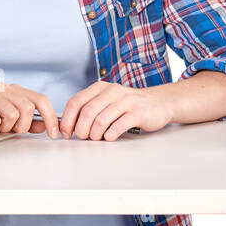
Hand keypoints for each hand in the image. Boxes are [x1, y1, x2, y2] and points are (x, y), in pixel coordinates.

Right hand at [0, 83, 60, 137]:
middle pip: (28, 108)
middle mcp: (5, 88)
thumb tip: (45, 126)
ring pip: (13, 115)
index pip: (40, 99)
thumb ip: (28, 123)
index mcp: (15, 91)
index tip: (54, 134)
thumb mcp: (9, 123)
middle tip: (9, 130)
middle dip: (21, 126)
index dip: (50, 117)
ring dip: (5, 128)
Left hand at [59, 81, 173, 140]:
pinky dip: (110, 135)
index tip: (66, 133)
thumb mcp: (107, 100)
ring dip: (95, 134)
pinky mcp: (138, 113)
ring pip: (101, 120)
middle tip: (83, 137)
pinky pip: (117, 126)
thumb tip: (69, 126)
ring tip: (97, 138)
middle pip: (87, 112)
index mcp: (100, 88)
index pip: (75, 102)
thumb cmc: (129, 105)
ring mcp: (126, 101)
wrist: (159, 102)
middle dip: (81, 129)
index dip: (67, 120)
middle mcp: (112, 91)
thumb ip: (90, 108)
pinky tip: (110, 137)